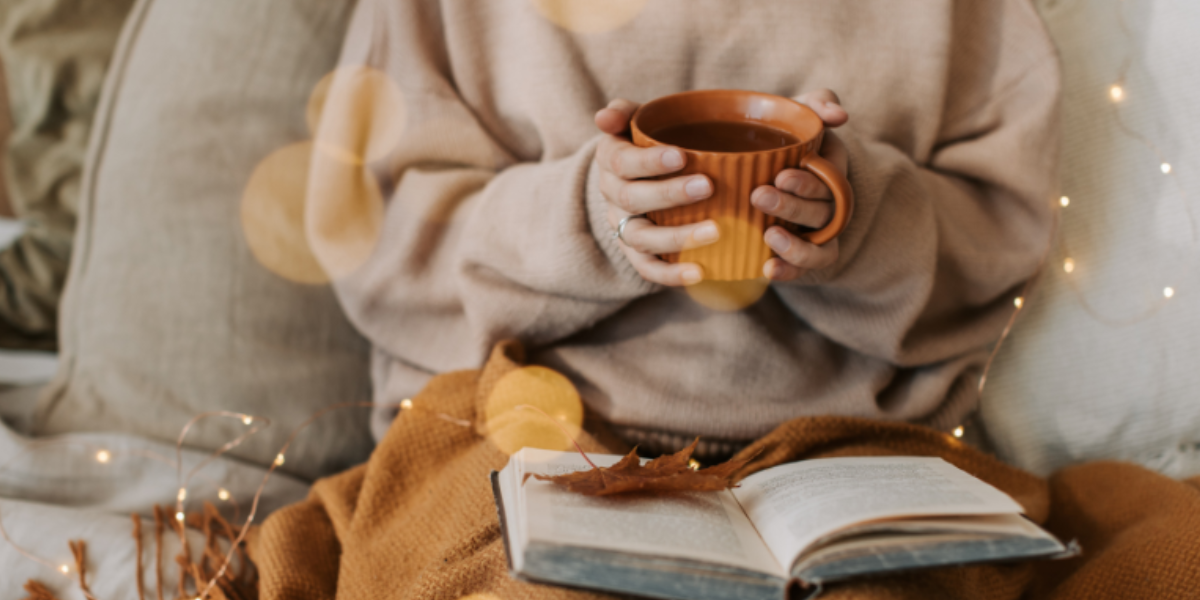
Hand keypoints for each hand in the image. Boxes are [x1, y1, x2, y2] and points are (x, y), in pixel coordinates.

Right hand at [594, 99, 716, 286]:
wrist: (638, 180)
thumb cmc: (647, 145)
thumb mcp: (635, 122)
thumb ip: (624, 113)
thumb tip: (604, 117)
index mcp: (611, 162)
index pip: (622, 162)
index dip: (649, 162)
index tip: (681, 156)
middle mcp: (612, 197)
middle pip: (632, 200)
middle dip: (669, 194)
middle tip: (708, 186)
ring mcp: (623, 228)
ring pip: (641, 238)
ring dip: (677, 237)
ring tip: (716, 231)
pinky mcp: (637, 254)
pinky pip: (648, 269)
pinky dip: (671, 275)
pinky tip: (700, 272)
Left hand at [754, 89, 849, 280]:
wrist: (757, 163)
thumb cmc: (783, 135)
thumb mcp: (800, 113)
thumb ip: (818, 103)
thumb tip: (840, 115)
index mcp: (830, 172)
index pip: (830, 182)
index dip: (808, 183)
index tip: (781, 175)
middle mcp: (829, 205)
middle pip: (821, 212)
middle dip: (793, 207)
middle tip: (759, 196)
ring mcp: (816, 233)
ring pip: (819, 246)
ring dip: (796, 246)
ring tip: (768, 236)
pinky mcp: (800, 255)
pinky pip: (805, 270)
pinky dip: (790, 272)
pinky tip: (767, 270)